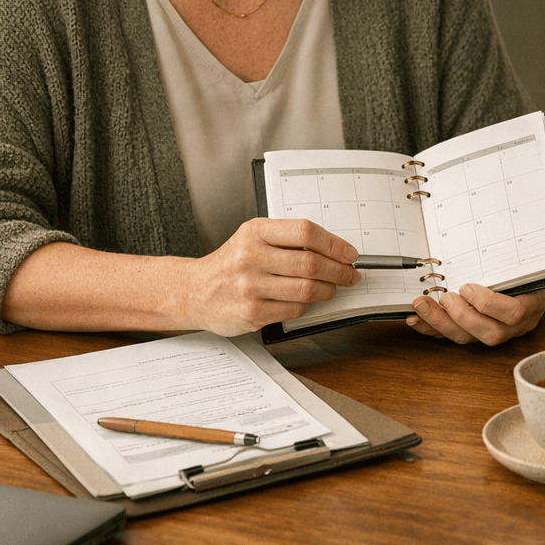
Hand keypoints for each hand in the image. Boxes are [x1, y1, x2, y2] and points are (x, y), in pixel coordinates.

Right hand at [187, 218, 360, 334]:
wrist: (195, 291)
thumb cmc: (231, 263)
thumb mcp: (253, 237)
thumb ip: (288, 239)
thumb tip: (334, 249)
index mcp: (255, 232)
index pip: (305, 232)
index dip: (334, 244)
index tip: (348, 253)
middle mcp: (251, 257)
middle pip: (311, 263)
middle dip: (339, 271)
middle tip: (349, 274)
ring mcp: (250, 286)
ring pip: (307, 289)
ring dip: (327, 290)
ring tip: (331, 288)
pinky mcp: (251, 312)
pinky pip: (294, 309)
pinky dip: (306, 305)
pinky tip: (304, 300)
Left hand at [404, 200, 544, 344]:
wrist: (532, 276)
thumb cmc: (541, 262)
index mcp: (534, 302)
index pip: (516, 314)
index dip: (490, 305)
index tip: (469, 285)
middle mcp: (513, 323)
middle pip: (489, 334)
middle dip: (463, 318)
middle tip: (445, 294)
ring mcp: (491, 327)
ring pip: (466, 339)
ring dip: (440, 324)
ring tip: (421, 303)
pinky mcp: (471, 329)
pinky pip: (448, 337)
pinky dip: (429, 329)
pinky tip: (414, 316)